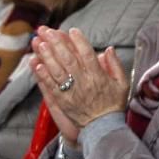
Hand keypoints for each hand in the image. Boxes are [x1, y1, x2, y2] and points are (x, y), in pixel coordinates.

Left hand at [29, 27, 126, 143]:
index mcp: (98, 76)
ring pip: (56, 70)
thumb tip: (108, 49)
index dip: (79, 41)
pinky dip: (42, 74)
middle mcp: (83, 82)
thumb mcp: (123, 84)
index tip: (72, 30)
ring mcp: (71, 92)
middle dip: (56, 43)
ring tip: (39, 42)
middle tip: (47, 30)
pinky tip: (36, 63)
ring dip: (46, 55)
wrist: (103, 128)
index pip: (87, 54)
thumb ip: (116, 65)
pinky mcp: (62, 101)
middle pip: (68, 59)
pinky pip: (50, 85)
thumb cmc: (113, 105)